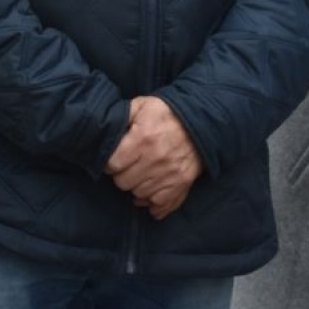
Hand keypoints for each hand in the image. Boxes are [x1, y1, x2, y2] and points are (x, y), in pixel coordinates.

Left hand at [104, 95, 202, 220]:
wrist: (202, 122)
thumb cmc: (167, 113)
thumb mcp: (142, 105)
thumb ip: (122, 116)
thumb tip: (106, 131)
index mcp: (143, 139)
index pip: (113, 164)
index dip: (109, 163)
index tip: (113, 159)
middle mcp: (155, 159)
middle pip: (123, 182)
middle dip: (120, 175)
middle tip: (126, 167)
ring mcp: (170, 174)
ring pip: (139, 194)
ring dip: (135, 187)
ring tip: (138, 176)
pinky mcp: (182, 183)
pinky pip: (160, 203)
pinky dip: (151, 202)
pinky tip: (147, 194)